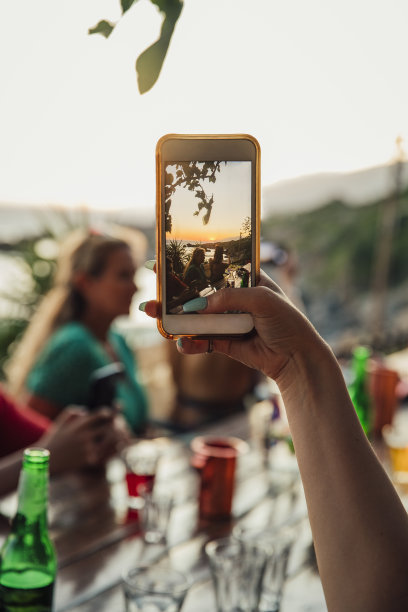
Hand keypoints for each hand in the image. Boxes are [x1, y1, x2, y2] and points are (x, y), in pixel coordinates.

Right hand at [39, 407, 127, 472]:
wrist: (47, 461)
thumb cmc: (53, 440)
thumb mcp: (60, 422)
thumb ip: (72, 412)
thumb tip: (86, 411)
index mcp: (79, 425)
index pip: (100, 415)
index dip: (109, 413)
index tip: (112, 414)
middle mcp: (84, 436)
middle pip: (109, 427)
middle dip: (116, 425)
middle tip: (121, 425)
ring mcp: (88, 449)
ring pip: (110, 441)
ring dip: (118, 438)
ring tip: (122, 436)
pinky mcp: (89, 460)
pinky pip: (106, 454)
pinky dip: (113, 450)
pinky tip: (116, 448)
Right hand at [142, 270, 325, 383]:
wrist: (297, 358)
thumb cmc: (287, 321)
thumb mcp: (262, 299)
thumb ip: (229, 298)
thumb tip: (197, 305)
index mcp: (245, 280)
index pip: (211, 268)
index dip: (187, 265)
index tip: (161, 263)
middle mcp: (234, 299)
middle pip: (197, 294)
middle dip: (173, 294)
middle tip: (150, 293)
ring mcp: (228, 321)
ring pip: (195, 318)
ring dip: (174, 318)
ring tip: (152, 315)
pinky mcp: (226, 343)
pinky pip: (202, 341)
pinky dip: (190, 343)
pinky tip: (180, 343)